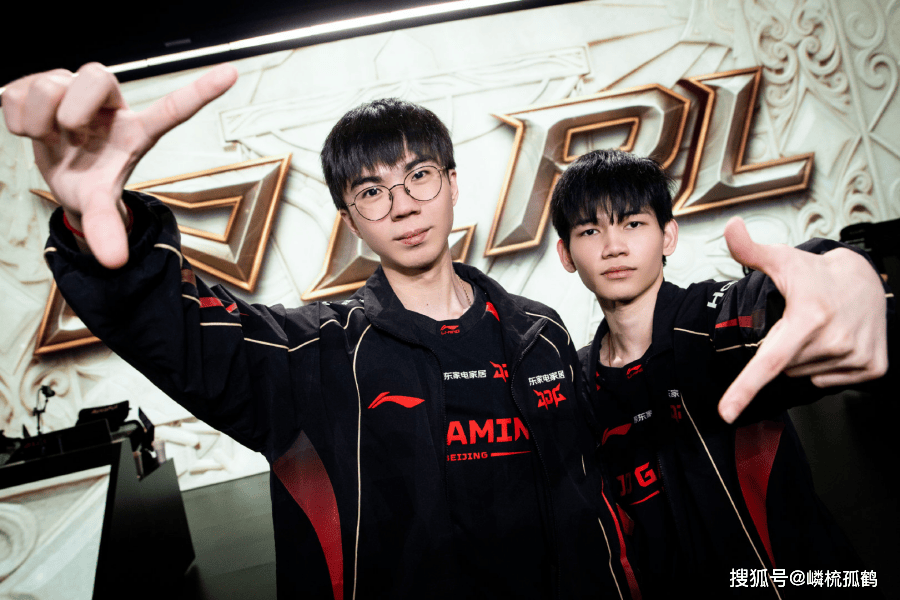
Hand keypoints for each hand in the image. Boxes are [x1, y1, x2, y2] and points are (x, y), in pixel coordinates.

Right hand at [2, 62, 237, 267]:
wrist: (59, 173)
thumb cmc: (91, 182)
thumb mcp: (100, 206)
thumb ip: (107, 228)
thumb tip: (114, 261)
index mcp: (136, 130)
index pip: (174, 108)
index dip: (202, 90)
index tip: (233, 73)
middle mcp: (109, 102)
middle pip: (94, 75)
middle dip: (73, 108)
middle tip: (68, 134)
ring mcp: (74, 86)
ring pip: (50, 82)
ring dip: (40, 119)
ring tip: (49, 138)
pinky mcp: (39, 82)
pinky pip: (16, 90)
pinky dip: (15, 116)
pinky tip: (31, 129)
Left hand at [717, 217, 887, 422]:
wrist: (865, 280)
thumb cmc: (815, 273)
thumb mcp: (781, 259)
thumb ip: (749, 249)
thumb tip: (730, 227)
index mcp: (807, 318)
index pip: (768, 361)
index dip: (744, 389)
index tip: (725, 413)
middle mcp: (834, 340)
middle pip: (784, 368)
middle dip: (783, 348)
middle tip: (798, 322)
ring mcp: (855, 356)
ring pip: (804, 375)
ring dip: (803, 357)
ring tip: (817, 329)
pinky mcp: (871, 368)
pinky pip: (828, 382)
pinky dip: (825, 366)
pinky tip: (834, 341)